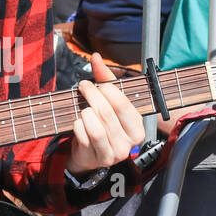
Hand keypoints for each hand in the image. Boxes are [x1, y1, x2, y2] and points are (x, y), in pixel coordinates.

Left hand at [66, 52, 145, 176]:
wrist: (91, 153)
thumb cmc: (104, 124)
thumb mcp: (110, 103)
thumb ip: (105, 79)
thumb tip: (96, 57)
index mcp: (138, 128)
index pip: (122, 104)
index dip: (106, 90)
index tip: (95, 83)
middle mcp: (128, 144)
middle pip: (106, 113)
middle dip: (92, 96)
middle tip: (83, 87)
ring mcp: (112, 154)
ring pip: (93, 125)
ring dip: (84, 113)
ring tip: (83, 109)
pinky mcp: (95, 158)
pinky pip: (82, 135)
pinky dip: (77, 125)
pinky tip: (80, 123)